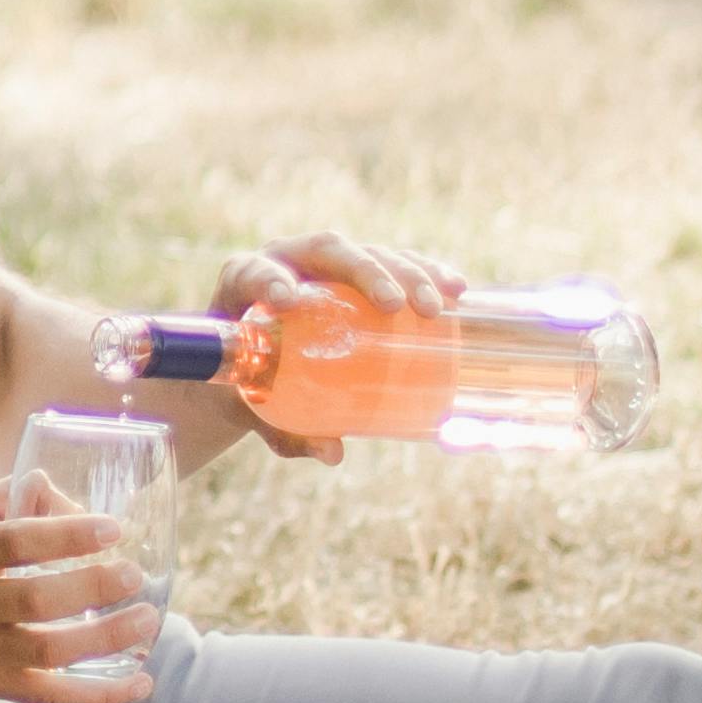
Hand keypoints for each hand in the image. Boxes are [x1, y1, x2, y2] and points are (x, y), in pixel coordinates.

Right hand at [0, 484, 150, 702]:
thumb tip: (51, 486)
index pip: (14, 541)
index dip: (67, 534)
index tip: (111, 528)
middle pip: (37, 599)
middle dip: (93, 586)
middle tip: (133, 574)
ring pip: (48, 651)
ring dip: (105, 638)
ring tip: (147, 620)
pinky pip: (47, 696)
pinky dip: (96, 694)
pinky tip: (138, 683)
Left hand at [206, 230, 458, 467]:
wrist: (264, 367)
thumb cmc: (255, 387)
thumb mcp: (263, 412)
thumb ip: (290, 433)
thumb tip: (333, 452)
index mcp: (245, 284)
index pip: (254, 272)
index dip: (268, 278)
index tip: (288, 300)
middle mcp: (288, 260)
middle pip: (328, 250)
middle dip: (365, 271)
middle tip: (393, 305)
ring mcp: (327, 261)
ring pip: (370, 252)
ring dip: (407, 273)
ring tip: (435, 308)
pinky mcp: (360, 270)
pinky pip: (397, 262)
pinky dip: (427, 272)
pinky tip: (456, 290)